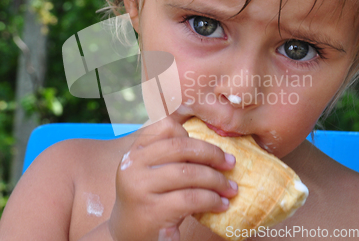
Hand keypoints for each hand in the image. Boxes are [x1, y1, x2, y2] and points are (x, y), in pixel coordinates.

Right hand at [108, 114, 237, 240]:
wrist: (128, 237)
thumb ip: (171, 156)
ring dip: (216, 180)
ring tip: (230, 188)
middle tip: (230, 163)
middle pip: (180, 147)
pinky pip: (191, 198)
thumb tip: (212, 147)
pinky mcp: (152, 211)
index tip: (210, 150)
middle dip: (212, 154)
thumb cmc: (149, 201)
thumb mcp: (153, 173)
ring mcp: (140, 188)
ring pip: (188, 173)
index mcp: (135, 152)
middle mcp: (133, 166)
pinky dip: (211, 200)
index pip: (166, 127)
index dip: (193, 135)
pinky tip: (220, 204)